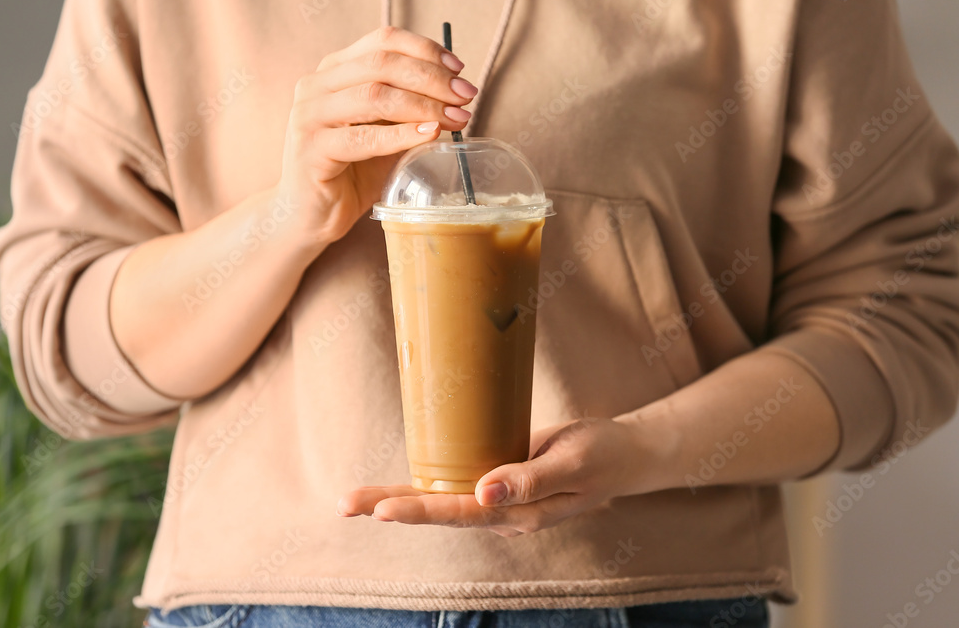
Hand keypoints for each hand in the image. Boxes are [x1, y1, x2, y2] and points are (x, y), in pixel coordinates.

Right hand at [277, 26, 477, 244]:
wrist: (312, 215)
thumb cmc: (352, 172)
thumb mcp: (385, 131)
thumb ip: (408, 109)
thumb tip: (456, 93)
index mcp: (334, 70)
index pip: (382, 40)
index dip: (424, 50)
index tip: (458, 69)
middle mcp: (316, 85)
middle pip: (382, 63)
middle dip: (431, 77)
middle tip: (466, 96)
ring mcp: (309, 115)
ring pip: (374, 95)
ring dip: (423, 105)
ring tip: (455, 118)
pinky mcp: (310, 149)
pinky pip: (363, 137)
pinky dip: (401, 134)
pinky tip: (429, 134)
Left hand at [337, 417, 663, 536]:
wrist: (625, 454)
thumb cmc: (603, 455)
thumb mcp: (572, 464)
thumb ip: (530, 480)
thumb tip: (484, 493)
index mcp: (518, 513)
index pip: (458, 513)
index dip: (419, 508)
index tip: (381, 509)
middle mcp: (500, 510)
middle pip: (437, 510)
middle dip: (390, 505)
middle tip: (343, 504)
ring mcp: (496, 495)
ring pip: (440, 498)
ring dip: (397, 497)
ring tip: (354, 500)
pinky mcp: (497, 475)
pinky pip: (455, 481)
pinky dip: (423, 481)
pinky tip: (397, 481)